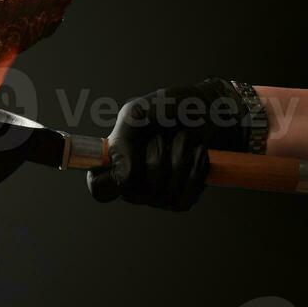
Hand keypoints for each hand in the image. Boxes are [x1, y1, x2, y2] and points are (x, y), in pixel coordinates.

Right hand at [86, 78, 251, 210]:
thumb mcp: (139, 112)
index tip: (124, 169)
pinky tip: (197, 153)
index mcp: (115, 161)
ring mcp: (157, 193)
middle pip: (136, 192)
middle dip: (156, 159)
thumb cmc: (170, 108)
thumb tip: (121, 175)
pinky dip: (196, 171)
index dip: (106, 185)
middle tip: (163, 135)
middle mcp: (133, 183)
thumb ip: (122, 138)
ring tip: (184, 139)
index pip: (99, 189)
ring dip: (180, 160)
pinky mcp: (180, 198)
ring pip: (163, 194)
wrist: (208, 110)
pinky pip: (185, 198)